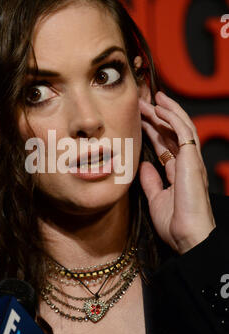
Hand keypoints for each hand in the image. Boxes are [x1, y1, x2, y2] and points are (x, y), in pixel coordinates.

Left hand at [138, 91, 215, 254]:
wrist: (187, 236)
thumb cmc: (175, 224)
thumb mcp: (156, 199)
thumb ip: (151, 181)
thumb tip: (144, 165)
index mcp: (178, 172)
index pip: (164, 144)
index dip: (152, 130)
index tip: (139, 119)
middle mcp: (186, 163)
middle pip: (170, 133)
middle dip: (156, 117)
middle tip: (141, 103)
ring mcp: (191, 160)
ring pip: (179, 127)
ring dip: (165, 111)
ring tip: (151, 98)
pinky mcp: (193, 158)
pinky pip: (184, 131)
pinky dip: (172, 117)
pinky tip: (161, 107)